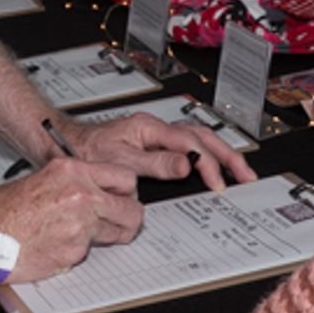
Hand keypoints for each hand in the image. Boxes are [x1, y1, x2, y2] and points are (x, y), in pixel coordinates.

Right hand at [0, 157, 140, 283]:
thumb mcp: (42, 177)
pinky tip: (60, 244)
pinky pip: (90, 252)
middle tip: (119, 221)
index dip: (126, 191)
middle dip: (128, 218)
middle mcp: (80, 195)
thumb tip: (95, 188)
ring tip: (85, 234)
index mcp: (72, 171)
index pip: (125, 178)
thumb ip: (73, 181)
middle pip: (132, 210)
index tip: (123, 197)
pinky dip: (79, 251)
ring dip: (107, 235)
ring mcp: (80, 226)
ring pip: (117, 233)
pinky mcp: (74, 252)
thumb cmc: (2, 209)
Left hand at [61, 113, 257, 190]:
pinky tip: (213, 165)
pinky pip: (188, 144)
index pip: (191, 144)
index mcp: (149, 128)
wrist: (67, 144)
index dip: (209, 164)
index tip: (218, 184)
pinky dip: (206, 154)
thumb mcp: (120, 160)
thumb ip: (154, 164)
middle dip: (227, 156)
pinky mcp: (153, 142)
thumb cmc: (88, 151)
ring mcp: (155, 133)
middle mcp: (155, 127)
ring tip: (239, 171)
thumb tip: (187, 165)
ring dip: (220, 154)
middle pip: (202, 136)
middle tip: (246, 176)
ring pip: (198, 138)